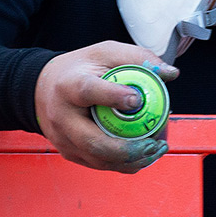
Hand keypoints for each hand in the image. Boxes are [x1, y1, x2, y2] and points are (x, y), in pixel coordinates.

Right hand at [34, 41, 179, 173]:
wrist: (45, 87)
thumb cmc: (81, 67)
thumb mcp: (107, 52)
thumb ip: (139, 59)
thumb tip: (170, 73)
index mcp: (69, 85)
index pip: (89, 92)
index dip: (113, 97)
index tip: (137, 100)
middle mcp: (62, 117)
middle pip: (93, 141)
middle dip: (128, 149)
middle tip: (155, 142)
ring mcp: (64, 139)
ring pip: (98, 159)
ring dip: (131, 160)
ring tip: (157, 149)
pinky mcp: (69, 153)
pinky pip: (99, 164)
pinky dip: (123, 163)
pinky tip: (144, 155)